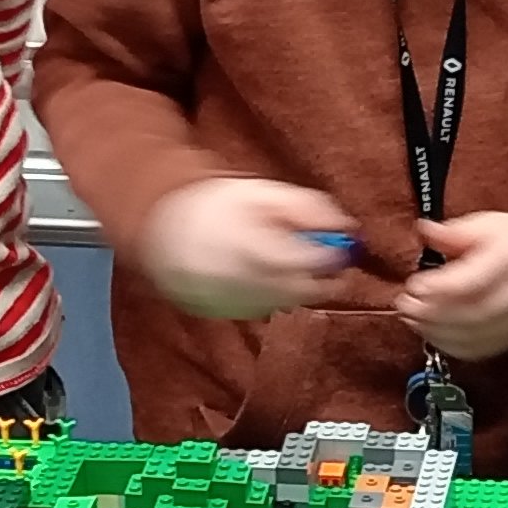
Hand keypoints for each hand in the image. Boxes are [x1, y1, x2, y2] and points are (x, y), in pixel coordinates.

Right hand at [140, 175, 357, 320]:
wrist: (163, 233)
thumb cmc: (216, 207)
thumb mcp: (261, 193)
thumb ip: (305, 207)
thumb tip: (344, 225)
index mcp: (250, 248)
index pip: (305, 263)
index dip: (331, 258)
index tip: (343, 248)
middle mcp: (241, 282)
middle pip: (301, 291)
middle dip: (323, 278)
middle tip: (330, 260)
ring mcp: (234, 303)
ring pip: (286, 302)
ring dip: (299, 285)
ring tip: (290, 260)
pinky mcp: (228, 315)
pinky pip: (267, 308)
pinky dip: (276, 293)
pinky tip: (266, 274)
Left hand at [399, 210, 507, 361]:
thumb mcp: (487, 225)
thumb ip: (454, 232)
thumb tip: (424, 230)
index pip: (475, 281)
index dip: (440, 288)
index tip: (414, 285)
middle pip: (472, 314)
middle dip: (431, 314)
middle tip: (404, 305)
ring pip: (473, 337)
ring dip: (435, 332)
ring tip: (411, 318)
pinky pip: (478, 351)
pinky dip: (449, 345)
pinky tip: (430, 332)